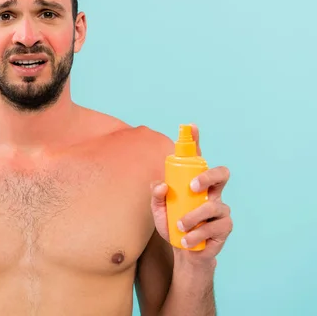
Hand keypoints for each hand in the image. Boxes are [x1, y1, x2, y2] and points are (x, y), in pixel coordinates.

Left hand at [151, 124, 232, 263]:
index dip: (196, 141)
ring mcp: (220, 209)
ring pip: (213, 206)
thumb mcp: (159, 212)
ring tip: (180, 226)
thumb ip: (157, 197)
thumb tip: (161, 185)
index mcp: (196, 183)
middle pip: (220, 174)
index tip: (190, 127)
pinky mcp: (224, 227)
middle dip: (207, 177)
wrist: (185, 253)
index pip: (198, 159)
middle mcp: (212, 192)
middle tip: (192, 187)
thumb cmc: (174, 226)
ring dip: (193, 217)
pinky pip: (214, 227)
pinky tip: (186, 240)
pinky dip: (197, 234)